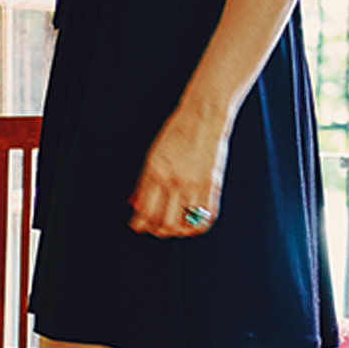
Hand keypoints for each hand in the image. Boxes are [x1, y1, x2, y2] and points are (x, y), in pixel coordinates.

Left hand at [129, 114, 226, 238]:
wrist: (204, 116)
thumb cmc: (178, 131)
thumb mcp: (153, 154)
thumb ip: (145, 182)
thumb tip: (136, 204)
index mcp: (155, 171)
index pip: (144, 209)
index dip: (140, 223)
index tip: (139, 226)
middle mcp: (174, 180)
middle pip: (162, 221)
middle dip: (157, 230)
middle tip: (156, 229)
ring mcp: (194, 184)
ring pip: (182, 224)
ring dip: (177, 231)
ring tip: (174, 228)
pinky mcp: (212, 184)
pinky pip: (206, 217)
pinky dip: (198, 225)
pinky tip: (192, 223)